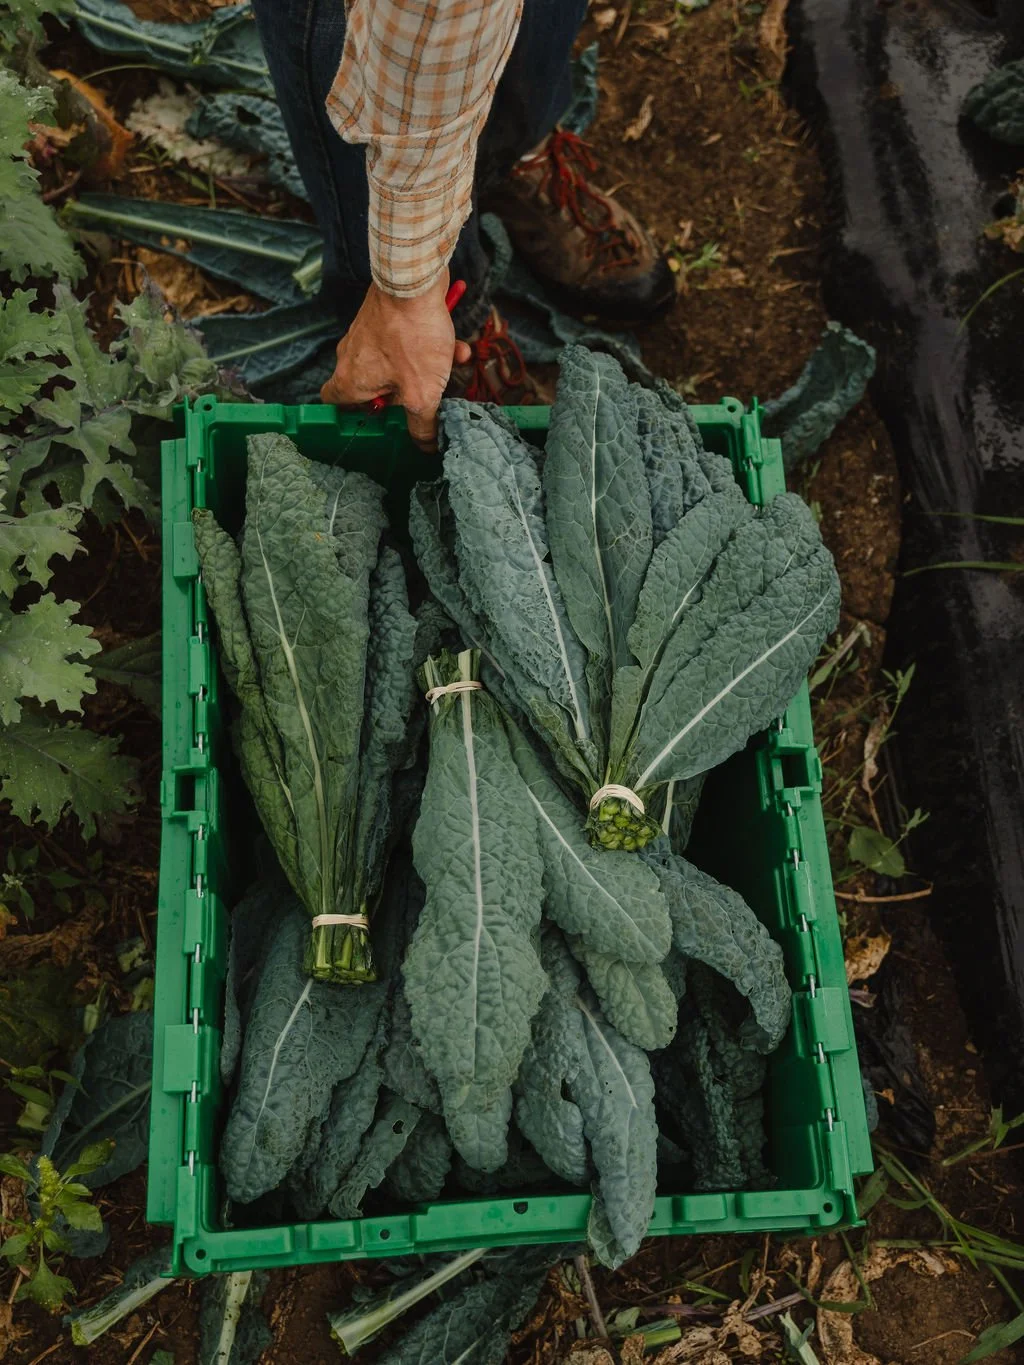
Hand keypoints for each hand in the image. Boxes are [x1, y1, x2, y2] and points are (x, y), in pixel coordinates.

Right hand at [320, 270, 471, 449]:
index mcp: (350, 379)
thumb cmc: (412, 338)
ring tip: (451, 363)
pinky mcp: (384, 315)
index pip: (334, 403)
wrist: (414, 280)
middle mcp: (351, 355)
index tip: (381, 417)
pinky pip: (405, 339)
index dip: (354, 414)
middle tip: (425, 393)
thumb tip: (425, 445)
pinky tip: (455, 344)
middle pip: (373, 385)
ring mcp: (366, 332)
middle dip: (406, 390)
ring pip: (396, 361)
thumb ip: (422, 424)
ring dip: (426, 366)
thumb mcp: (423, 393)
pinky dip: (429, 344)